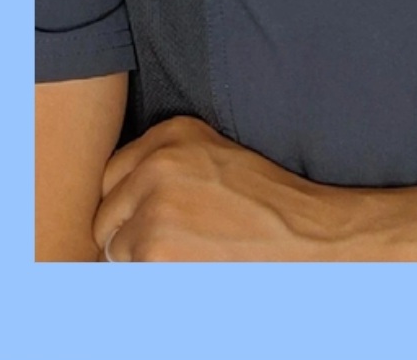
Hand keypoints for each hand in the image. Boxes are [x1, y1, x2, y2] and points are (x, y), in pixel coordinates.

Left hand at [92, 116, 416, 261]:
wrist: (308, 239)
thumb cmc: (267, 206)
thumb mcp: (216, 160)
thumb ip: (166, 165)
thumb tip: (117, 200)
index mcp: (174, 133)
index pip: (112, 175)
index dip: (131, 206)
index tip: (160, 219)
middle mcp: (158, 161)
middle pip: (107, 213)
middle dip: (130, 236)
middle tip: (179, 246)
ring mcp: (152, 204)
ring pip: (114, 249)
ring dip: (140, 263)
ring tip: (190, 259)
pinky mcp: (152, 248)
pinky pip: (127, 275)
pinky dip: (151, 282)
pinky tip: (190, 272)